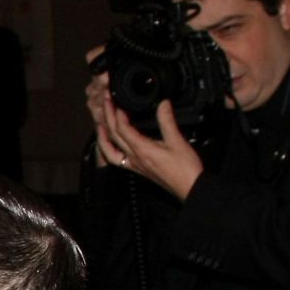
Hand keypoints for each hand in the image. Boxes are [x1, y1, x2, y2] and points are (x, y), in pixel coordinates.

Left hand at [86, 44, 204, 198]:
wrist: (190, 188)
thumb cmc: (185, 169)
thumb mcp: (177, 141)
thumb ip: (167, 121)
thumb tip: (163, 103)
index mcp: (141, 149)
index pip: (122, 129)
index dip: (117, 114)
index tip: (116, 101)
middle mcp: (134, 158)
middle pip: (114, 136)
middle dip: (107, 118)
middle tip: (105, 103)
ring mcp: (134, 165)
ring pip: (110, 150)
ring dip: (103, 136)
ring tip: (100, 124)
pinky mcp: (138, 169)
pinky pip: (117, 159)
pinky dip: (110, 149)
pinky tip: (112, 144)